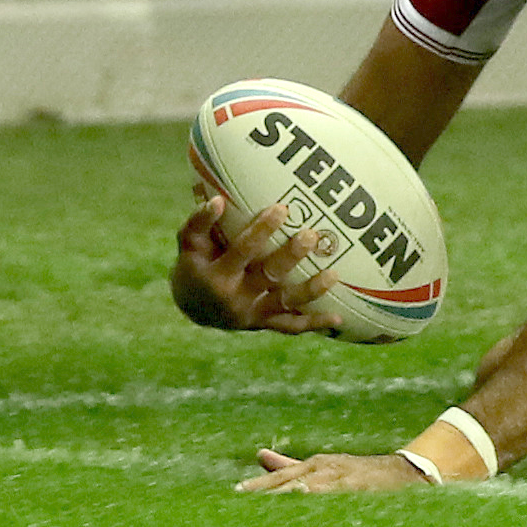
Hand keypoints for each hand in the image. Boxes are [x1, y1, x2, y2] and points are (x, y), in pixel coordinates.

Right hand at [170, 197, 344, 334]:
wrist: (193, 307)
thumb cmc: (195, 263)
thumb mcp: (188, 243)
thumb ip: (199, 221)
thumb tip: (217, 199)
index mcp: (218, 274)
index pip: (242, 250)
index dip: (261, 230)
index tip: (282, 209)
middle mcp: (236, 297)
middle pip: (269, 275)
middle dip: (290, 256)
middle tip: (311, 236)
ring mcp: (252, 313)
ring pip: (285, 303)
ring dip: (310, 290)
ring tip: (333, 274)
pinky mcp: (264, 323)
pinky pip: (290, 326)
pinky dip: (314, 324)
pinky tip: (338, 319)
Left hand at [236, 448, 431, 494]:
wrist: (406, 473)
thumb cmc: (357, 474)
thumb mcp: (322, 467)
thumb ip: (289, 464)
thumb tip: (259, 455)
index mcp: (314, 465)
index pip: (280, 477)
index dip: (258, 486)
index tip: (234, 494)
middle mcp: (324, 469)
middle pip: (287, 482)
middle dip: (264, 491)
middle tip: (240, 501)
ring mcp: (339, 479)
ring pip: (305, 490)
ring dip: (284, 496)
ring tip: (262, 504)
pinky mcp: (354, 489)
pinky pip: (331, 497)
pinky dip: (315, 497)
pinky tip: (302, 501)